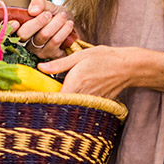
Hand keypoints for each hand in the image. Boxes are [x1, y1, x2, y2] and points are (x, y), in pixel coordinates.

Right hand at [14, 0, 74, 58]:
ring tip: (63, 17)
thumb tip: (33, 11)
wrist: (76, 27)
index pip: (8, 31)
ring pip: (42, 35)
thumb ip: (39, 3)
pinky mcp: (51, 56)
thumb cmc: (58, 16)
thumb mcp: (49, 6)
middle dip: (38, 21)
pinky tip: (69, 24)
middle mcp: (26, 42)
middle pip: (24, 34)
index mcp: (22, 28)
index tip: (16, 23)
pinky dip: (63, 30)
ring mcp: (38, 51)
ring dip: (56, 23)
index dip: (8, 29)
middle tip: (49, 14)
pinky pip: (55, 42)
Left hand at [40, 46, 163, 99]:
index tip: (35, 98)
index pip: (54, 99)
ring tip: (55, 99)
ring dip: (63, 104)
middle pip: (61, 105)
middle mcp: (82, 95)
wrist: (128, 67)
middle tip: (42, 99)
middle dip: (52, 103)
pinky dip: (75, 104)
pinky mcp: (97, 103)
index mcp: (75, 83)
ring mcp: (90, 101)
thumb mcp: (80, 56)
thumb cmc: (104, 58)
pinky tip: (73, 97)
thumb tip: (41, 67)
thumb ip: (60, 64)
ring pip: (71, 107)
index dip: (44, 99)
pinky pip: (82, 106)